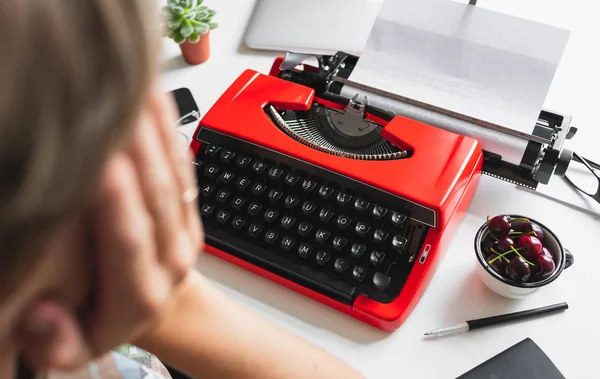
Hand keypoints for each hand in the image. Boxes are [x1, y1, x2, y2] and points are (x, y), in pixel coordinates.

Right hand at [16, 89, 202, 368]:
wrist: (158, 307)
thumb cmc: (110, 318)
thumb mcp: (76, 345)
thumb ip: (57, 340)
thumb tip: (41, 318)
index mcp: (141, 294)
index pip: (128, 241)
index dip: (117, 203)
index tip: (104, 163)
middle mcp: (170, 258)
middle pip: (155, 196)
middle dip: (136, 149)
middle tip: (114, 106)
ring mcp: (185, 229)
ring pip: (172, 173)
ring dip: (154, 127)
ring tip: (134, 84)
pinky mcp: (190, 207)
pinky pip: (183, 162)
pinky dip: (169, 127)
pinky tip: (154, 93)